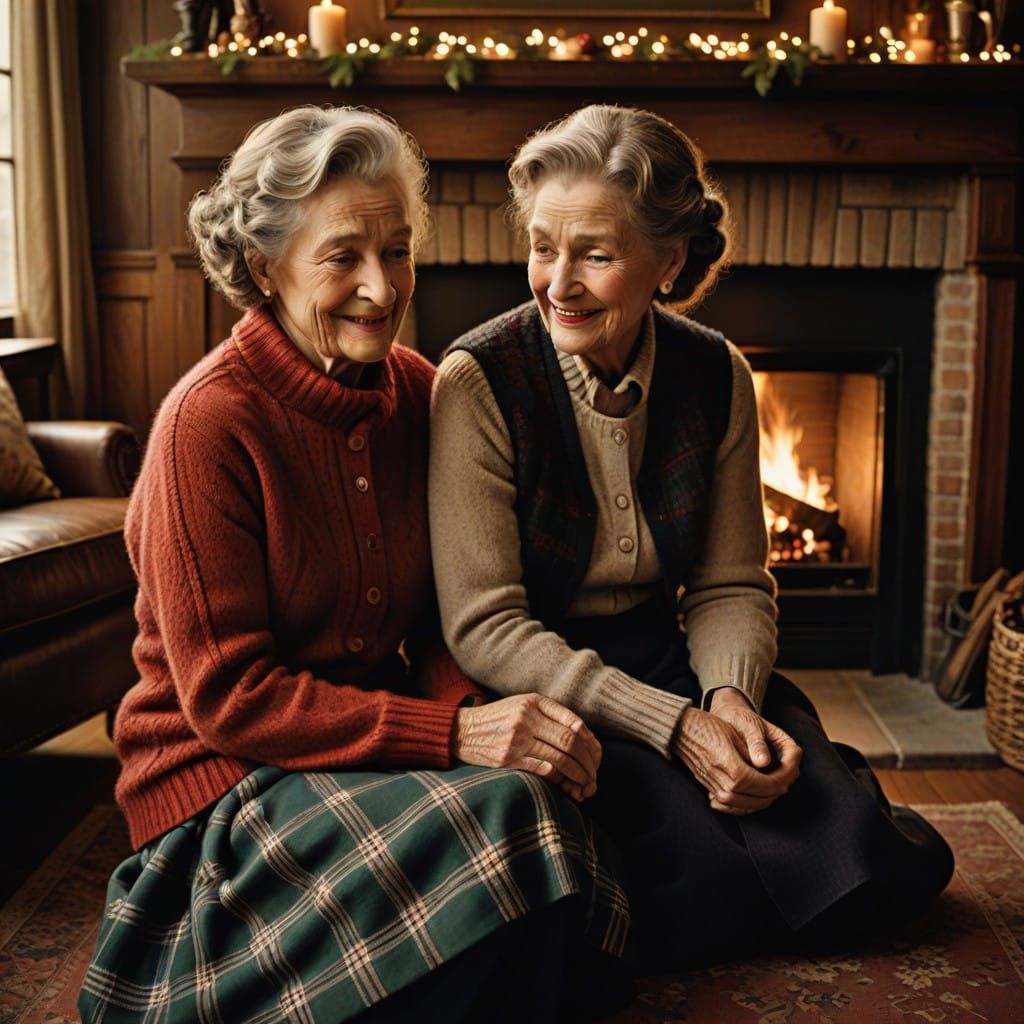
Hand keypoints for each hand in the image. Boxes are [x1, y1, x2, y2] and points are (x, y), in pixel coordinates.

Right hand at [452, 693, 601, 801]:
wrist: (461, 730)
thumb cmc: (498, 719)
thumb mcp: (523, 705)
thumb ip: (550, 714)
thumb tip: (584, 736)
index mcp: (534, 702)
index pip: (574, 722)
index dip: (590, 742)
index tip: (596, 757)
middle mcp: (527, 718)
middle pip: (570, 742)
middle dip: (588, 762)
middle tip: (594, 776)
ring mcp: (517, 739)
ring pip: (560, 758)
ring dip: (578, 775)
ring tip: (585, 785)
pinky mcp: (508, 759)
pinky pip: (543, 770)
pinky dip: (558, 779)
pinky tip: (565, 785)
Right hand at [672, 702, 799, 815]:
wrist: (681, 730)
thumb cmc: (709, 727)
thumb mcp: (738, 735)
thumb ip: (758, 756)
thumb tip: (777, 772)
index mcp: (735, 773)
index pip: (769, 786)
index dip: (784, 779)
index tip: (791, 769)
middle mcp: (725, 788)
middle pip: (761, 800)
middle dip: (778, 790)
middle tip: (787, 777)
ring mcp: (716, 792)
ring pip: (749, 807)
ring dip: (765, 798)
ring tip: (774, 785)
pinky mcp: (710, 791)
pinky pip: (734, 807)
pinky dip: (748, 804)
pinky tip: (755, 793)